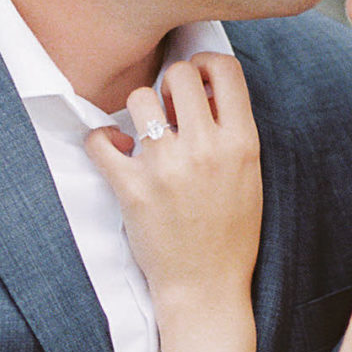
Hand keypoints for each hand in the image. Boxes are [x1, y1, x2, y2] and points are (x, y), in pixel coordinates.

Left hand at [85, 56, 262, 310]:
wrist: (206, 288)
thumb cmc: (231, 235)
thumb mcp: (250, 176)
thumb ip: (232, 131)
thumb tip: (202, 89)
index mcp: (242, 142)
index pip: (224, 67)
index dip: (205, 63)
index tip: (195, 79)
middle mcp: (205, 148)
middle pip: (179, 73)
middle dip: (169, 84)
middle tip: (167, 109)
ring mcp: (166, 167)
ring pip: (139, 99)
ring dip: (137, 112)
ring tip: (142, 136)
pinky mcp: (132, 188)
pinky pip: (100, 140)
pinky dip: (101, 142)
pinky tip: (114, 152)